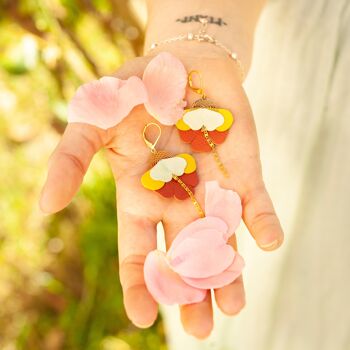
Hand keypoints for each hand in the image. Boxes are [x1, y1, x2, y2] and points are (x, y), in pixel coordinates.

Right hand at [40, 46, 283, 338]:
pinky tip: (267, 242)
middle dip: (191, 290)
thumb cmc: (133, 91)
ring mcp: (212, 188)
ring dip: (229, 271)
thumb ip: (71, 159)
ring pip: (221, 239)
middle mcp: (177, 201)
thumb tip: (46, 204)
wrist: (179, 65)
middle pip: (184, 255)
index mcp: (140, 196)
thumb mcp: (93, 120)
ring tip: (233, 305)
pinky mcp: (242, 170)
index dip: (139, 282)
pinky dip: (261, 221)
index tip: (145, 316)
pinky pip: (254, 201)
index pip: (138, 249)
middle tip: (200, 329)